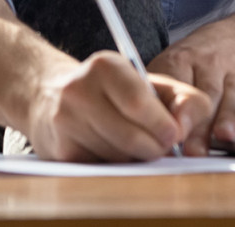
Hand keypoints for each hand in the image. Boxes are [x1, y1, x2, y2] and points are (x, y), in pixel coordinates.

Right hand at [23, 50, 211, 161]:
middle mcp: (79, 90)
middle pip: (129, 136)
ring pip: (117, 156)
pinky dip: (117, 165)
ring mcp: (65, 122)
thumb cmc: (113, 91)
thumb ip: (182, 98)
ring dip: (136, 158)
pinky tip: (115, 150)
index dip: (161, 124)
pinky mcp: (59, 151)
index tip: (175, 135)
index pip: (137, 103)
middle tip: (164, 148)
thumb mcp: (149, 83)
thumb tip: (183, 129)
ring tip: (138, 145)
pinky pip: (101, 168)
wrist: (51, 95)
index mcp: (105, 66)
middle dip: (154, 147)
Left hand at [147, 0, 234, 154]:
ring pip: (231, 94)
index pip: (173, 84)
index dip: (171, 109)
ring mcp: (234, 69)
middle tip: (192, 150)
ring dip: (228, 114)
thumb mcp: (172, 68)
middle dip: (199, 124)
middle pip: (203, 96)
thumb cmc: (198, 61)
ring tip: (223, 135)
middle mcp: (208, 64)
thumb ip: (160, 99)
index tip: (168, 132)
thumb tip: (144, 137)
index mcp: (179, 61)